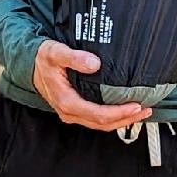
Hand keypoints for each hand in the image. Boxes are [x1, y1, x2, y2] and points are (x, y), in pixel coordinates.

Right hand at [31, 39, 150, 131]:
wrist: (30, 64)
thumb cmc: (43, 58)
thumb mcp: (56, 52)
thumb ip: (74, 57)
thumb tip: (95, 63)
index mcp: (66, 101)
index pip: (98, 114)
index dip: (119, 113)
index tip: (136, 105)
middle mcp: (70, 112)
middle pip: (103, 123)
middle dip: (126, 119)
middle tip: (146, 110)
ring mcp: (73, 113)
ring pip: (101, 124)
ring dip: (122, 120)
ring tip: (141, 112)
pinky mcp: (76, 110)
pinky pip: (97, 118)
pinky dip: (113, 117)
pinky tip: (125, 110)